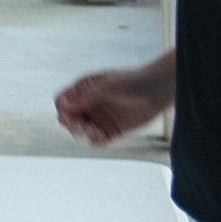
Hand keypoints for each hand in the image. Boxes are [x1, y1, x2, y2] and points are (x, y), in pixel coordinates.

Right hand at [54, 66, 172, 145]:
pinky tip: (101, 135)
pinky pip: (97, 141)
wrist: (158, 89)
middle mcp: (89, 105)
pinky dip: (94, 140)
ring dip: (82, 133)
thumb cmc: (133, 81)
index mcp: (83, 90)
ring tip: (94, 130)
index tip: (70, 114)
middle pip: (68, 119)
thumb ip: (85, 97)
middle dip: (72, 124)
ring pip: (80, 132)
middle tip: (83, 125)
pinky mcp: (111, 130)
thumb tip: (64, 107)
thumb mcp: (106, 86)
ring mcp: (100, 118)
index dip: (63, 110)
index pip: (62, 103)